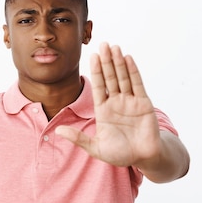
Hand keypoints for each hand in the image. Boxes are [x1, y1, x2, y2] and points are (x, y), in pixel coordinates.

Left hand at [56, 42, 160, 166]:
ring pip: (123, 77)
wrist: (143, 158)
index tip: (92, 56)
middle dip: (106, 61)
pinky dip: (133, 71)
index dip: (96, 71)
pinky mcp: (144, 103)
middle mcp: (117, 102)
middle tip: (103, 44)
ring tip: (114, 47)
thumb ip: (78, 138)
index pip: (98, 86)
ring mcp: (130, 101)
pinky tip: (128, 59)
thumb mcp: (96, 148)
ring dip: (118, 62)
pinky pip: (137, 84)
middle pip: (110, 77)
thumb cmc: (120, 154)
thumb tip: (58, 131)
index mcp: (104, 110)